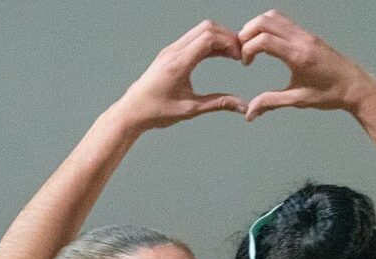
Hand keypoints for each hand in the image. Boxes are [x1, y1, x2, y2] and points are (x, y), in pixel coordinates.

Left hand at [121, 20, 247, 129]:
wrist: (132, 111)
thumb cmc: (158, 112)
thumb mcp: (191, 110)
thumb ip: (218, 104)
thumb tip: (243, 107)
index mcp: (178, 64)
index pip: (208, 38)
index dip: (229, 43)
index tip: (240, 58)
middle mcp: (174, 52)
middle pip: (206, 28)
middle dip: (227, 37)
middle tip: (241, 54)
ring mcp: (171, 50)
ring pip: (200, 31)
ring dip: (219, 38)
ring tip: (234, 54)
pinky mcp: (170, 53)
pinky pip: (194, 39)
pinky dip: (210, 42)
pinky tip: (220, 55)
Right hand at [238, 10, 375, 119]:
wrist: (356, 86)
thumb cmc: (330, 94)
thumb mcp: (298, 100)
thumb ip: (271, 102)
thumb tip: (249, 113)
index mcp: (298, 55)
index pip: (264, 39)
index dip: (247, 49)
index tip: (246, 64)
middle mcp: (301, 39)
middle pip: (264, 21)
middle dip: (247, 34)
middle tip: (243, 52)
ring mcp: (305, 34)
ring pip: (273, 17)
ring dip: (256, 27)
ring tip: (252, 47)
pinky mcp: (308, 34)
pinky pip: (283, 21)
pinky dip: (268, 27)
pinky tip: (266, 45)